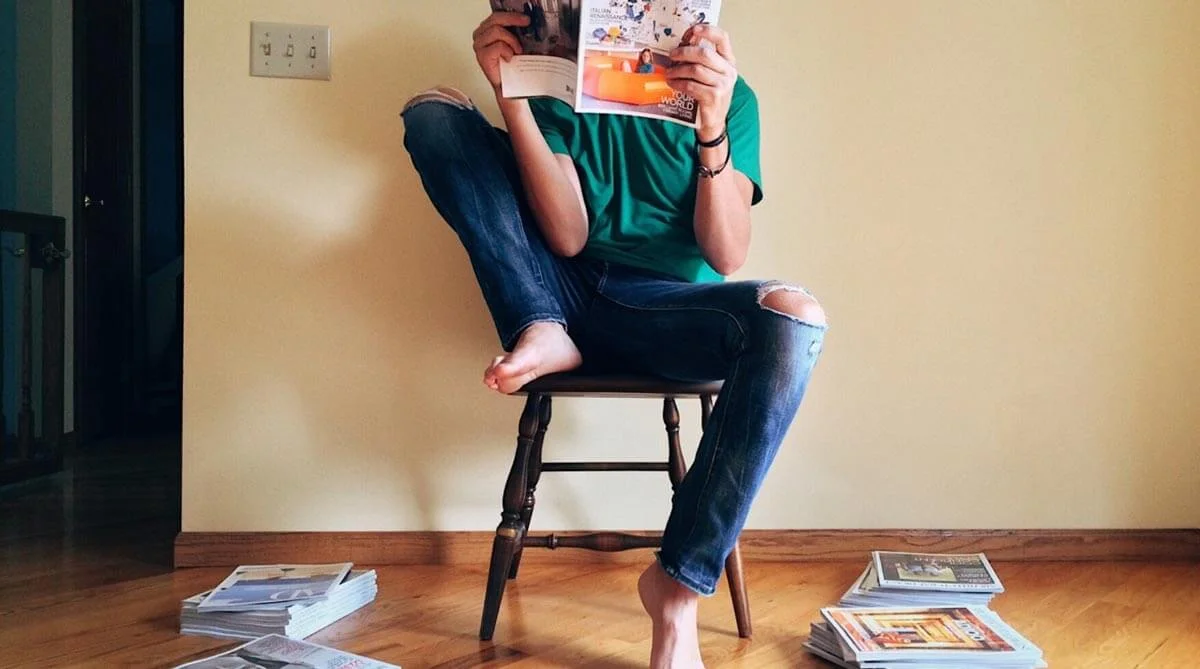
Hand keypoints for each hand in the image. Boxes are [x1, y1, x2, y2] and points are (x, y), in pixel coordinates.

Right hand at [473, 11, 529, 90]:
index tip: (525, 19)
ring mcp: (479, 46)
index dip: (511, 15)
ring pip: (496, 31)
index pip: (497, 16)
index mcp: (486, 30)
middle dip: (512, 20)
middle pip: (495, 19)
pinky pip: (498, 46)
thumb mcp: (515, 43)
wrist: (510, 85)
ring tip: (517, 50)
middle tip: (525, 23)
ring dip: (511, 40)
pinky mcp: (481, 56)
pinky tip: (510, 58)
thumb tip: (526, 21)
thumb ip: (515, 30)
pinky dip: (507, 51)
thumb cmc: (512, 65)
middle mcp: (480, 36)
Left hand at [667, 24, 737, 140]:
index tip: (693, 30)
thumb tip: (681, 47)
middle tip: (672, 55)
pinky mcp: (714, 97)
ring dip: (678, 70)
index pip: (722, 38)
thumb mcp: (710, 75)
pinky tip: (673, 83)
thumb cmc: (708, 96)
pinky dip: (678, 83)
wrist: (713, 122)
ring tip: (669, 73)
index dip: (707, 31)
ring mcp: (723, 85)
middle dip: (684, 52)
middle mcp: (729, 71)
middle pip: (704, 54)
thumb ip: (701, 61)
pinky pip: (691, 85)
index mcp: (729, 61)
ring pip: (695, 70)